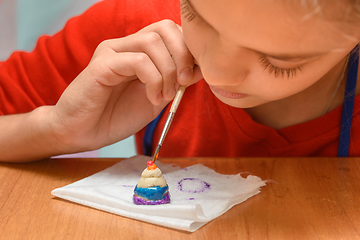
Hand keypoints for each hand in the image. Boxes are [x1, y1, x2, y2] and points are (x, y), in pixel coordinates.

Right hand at [46, 20, 202, 153]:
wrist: (83, 133)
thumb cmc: (117, 116)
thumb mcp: (156, 98)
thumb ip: (174, 82)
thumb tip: (198, 68)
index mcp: (138, 51)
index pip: (170, 31)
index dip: (188, 50)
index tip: (193, 76)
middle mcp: (125, 45)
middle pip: (164, 28)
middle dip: (182, 55)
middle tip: (183, 82)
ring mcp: (112, 52)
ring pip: (152, 42)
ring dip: (168, 71)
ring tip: (164, 95)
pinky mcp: (101, 65)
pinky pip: (138, 61)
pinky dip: (153, 80)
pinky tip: (152, 98)